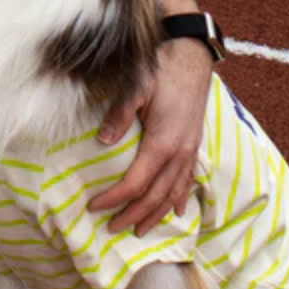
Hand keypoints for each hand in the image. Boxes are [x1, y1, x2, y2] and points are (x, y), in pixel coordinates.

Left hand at [87, 39, 212, 235]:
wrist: (192, 58)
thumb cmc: (162, 71)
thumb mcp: (136, 87)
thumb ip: (119, 114)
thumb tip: (102, 141)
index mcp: (162, 144)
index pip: (135, 185)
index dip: (114, 199)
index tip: (94, 206)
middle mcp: (179, 154)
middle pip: (154, 197)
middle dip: (132, 216)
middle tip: (111, 228)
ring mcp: (190, 152)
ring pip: (172, 195)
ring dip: (155, 215)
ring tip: (138, 231)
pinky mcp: (194, 146)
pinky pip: (188, 182)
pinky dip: (180, 200)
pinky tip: (176, 212)